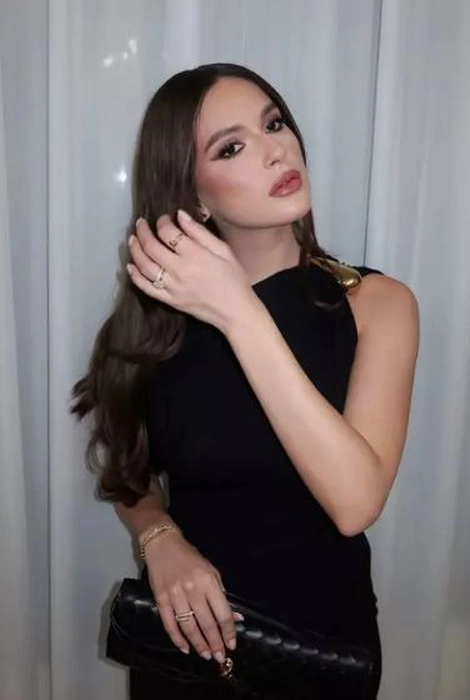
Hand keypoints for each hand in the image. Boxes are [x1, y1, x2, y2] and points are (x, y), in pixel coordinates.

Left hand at [127, 210, 255, 332]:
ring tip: (132, 240)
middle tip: (140, 224)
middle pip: (152, 248)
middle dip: (143, 232)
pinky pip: (147, 288)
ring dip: (135, 251)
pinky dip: (135, 277)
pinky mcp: (170, 301)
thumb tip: (180, 216)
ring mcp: (173, 287)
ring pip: (145, 267)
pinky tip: (130, 267)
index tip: (163, 218)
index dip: (162, 222)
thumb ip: (200, 233)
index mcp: (195, 255)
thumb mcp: (223, 250)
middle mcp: (180, 270)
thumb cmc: (234, 279)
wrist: (235, 310)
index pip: (168, 233)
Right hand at [144, 529, 242, 661]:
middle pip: (206, 623)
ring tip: (206, 655)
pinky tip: (185, 648)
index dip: (228, 631)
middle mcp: (192, 589)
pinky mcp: (160, 599)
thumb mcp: (211, 571)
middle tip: (220, 657)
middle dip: (215, 643)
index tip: (232, 644)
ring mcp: (175, 595)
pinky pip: (169, 624)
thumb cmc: (191, 558)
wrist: (163, 545)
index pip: (222, 613)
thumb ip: (222, 594)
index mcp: (208, 581)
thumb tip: (235, 618)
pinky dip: (177, 639)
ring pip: (189, 627)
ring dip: (199, 644)